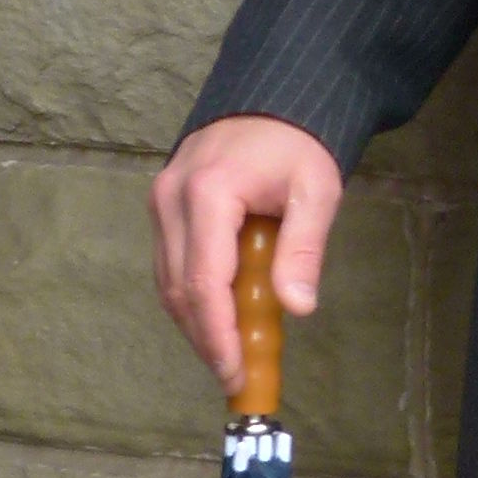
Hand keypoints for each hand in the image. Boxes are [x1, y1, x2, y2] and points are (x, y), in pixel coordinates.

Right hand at [150, 115, 345, 393]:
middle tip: (235, 377)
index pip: (205, 281)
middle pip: (180, 288)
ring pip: (168, 281)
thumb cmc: (298, 145)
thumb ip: (304, 249)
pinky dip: (191, 299)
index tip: (235, 372)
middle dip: (206, 339)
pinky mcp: (162, 207)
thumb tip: (297, 308)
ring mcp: (161, 201)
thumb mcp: (316, 191)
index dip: (218, 335)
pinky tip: (216, 321)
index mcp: (209, 193)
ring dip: (196, 324)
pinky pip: (169, 265)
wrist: (270, 101)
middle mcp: (171, 198)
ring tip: (228, 357)